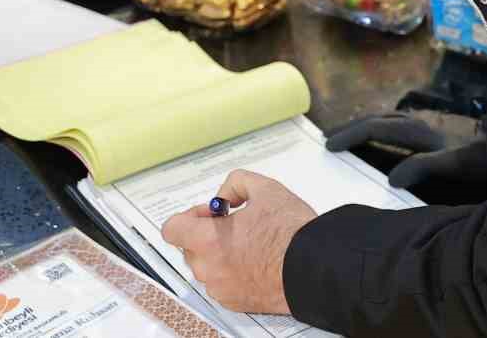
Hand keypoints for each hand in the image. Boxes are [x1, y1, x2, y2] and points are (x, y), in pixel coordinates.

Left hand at [160, 169, 315, 313]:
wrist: (314, 266)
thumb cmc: (292, 234)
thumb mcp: (266, 189)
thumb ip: (236, 183)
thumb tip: (224, 196)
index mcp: (209, 240)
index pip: (172, 229)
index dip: (189, 216)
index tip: (210, 214)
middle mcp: (209, 268)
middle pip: (189, 247)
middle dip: (207, 234)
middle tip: (236, 225)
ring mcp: (221, 288)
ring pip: (206, 267)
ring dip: (218, 254)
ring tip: (250, 244)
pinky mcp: (234, 302)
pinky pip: (221, 284)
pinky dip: (231, 272)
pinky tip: (255, 261)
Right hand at [326, 107, 486, 189]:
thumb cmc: (482, 156)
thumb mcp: (457, 165)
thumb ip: (426, 167)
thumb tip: (392, 176)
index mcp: (418, 131)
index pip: (375, 129)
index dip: (351, 135)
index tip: (329, 145)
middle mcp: (418, 121)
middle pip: (376, 120)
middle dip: (350, 128)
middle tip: (327, 139)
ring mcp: (426, 121)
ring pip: (387, 119)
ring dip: (364, 126)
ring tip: (347, 137)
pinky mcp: (433, 126)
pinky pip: (398, 124)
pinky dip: (380, 128)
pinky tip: (380, 137)